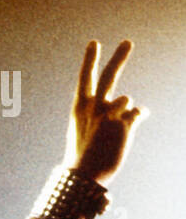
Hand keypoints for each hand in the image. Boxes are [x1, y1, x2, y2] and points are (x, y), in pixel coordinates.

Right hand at [64, 40, 146, 185]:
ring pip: (126, 100)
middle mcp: (93, 107)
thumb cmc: (84, 157)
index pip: (84, 79)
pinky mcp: (123, 123)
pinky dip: (137, 118)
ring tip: (114, 128)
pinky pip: (138, 112)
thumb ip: (108, 115)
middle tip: (128, 42)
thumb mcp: (87, 132)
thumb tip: (138, 109)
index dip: (89, 61)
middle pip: (108, 77)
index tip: (94, 43)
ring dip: (125, 110)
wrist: (84, 176)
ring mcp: (108, 114)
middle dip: (118, 58)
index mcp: (79, 108)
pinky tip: (127, 130)